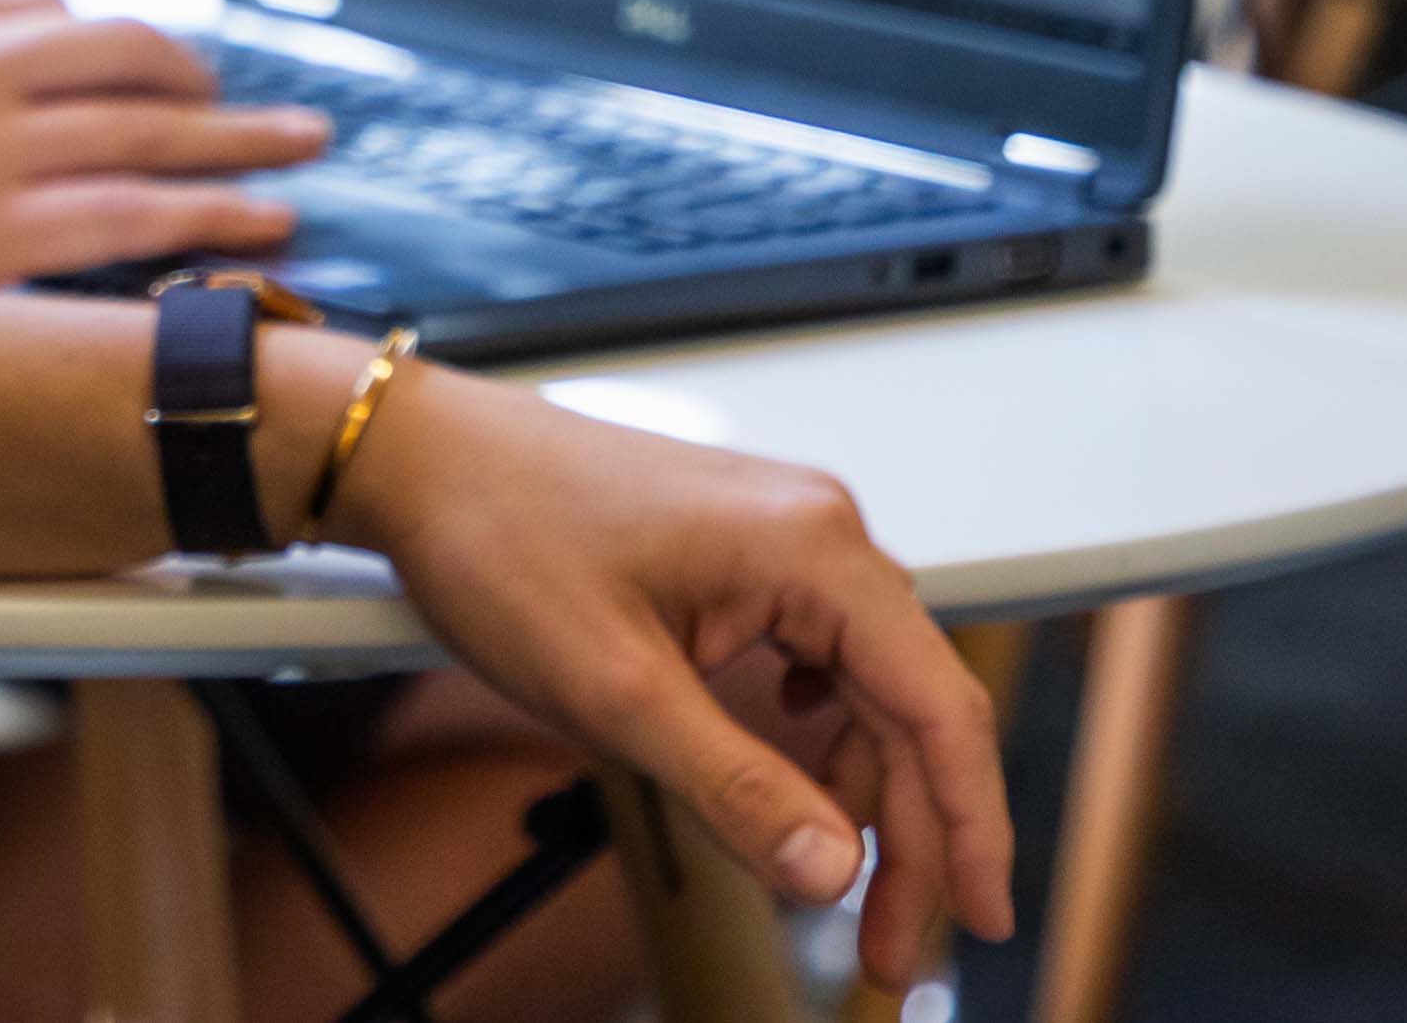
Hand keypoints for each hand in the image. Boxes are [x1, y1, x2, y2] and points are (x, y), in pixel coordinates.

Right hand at [0, 0, 327, 287]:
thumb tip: (7, 42)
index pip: (72, 23)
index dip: (146, 57)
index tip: (185, 80)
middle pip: (138, 72)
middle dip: (223, 98)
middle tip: (293, 119)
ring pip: (151, 146)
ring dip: (237, 160)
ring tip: (294, 173)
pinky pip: (122, 229)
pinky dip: (197, 229)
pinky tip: (245, 238)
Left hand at [322, 357, 1014, 990]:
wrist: (422, 460)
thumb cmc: (499, 535)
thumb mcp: (616, 690)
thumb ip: (735, 785)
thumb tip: (832, 870)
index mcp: (810, 548)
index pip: (938, 705)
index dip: (972, 825)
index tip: (983, 917)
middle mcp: (816, 532)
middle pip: (911, 706)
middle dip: (913, 834)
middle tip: (893, 947)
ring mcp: (782, 538)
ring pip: (867, 690)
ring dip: (860, 792)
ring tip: (830, 882)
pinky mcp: (743, 555)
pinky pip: (818, 658)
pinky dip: (816, 737)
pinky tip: (790, 785)